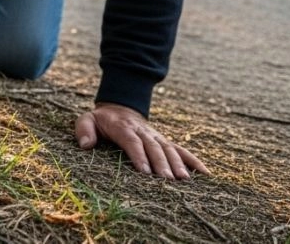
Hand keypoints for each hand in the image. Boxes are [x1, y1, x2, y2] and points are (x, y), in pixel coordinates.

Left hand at [76, 103, 208, 178]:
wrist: (120, 108)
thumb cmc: (101, 120)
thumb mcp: (86, 120)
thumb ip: (83, 129)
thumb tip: (85, 144)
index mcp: (123, 127)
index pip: (132, 142)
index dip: (138, 155)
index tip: (144, 171)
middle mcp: (143, 132)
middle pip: (153, 147)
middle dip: (161, 164)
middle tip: (168, 181)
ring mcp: (156, 137)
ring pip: (169, 149)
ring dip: (178, 164)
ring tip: (184, 180)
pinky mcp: (164, 141)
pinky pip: (181, 150)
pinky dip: (193, 160)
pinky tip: (205, 173)